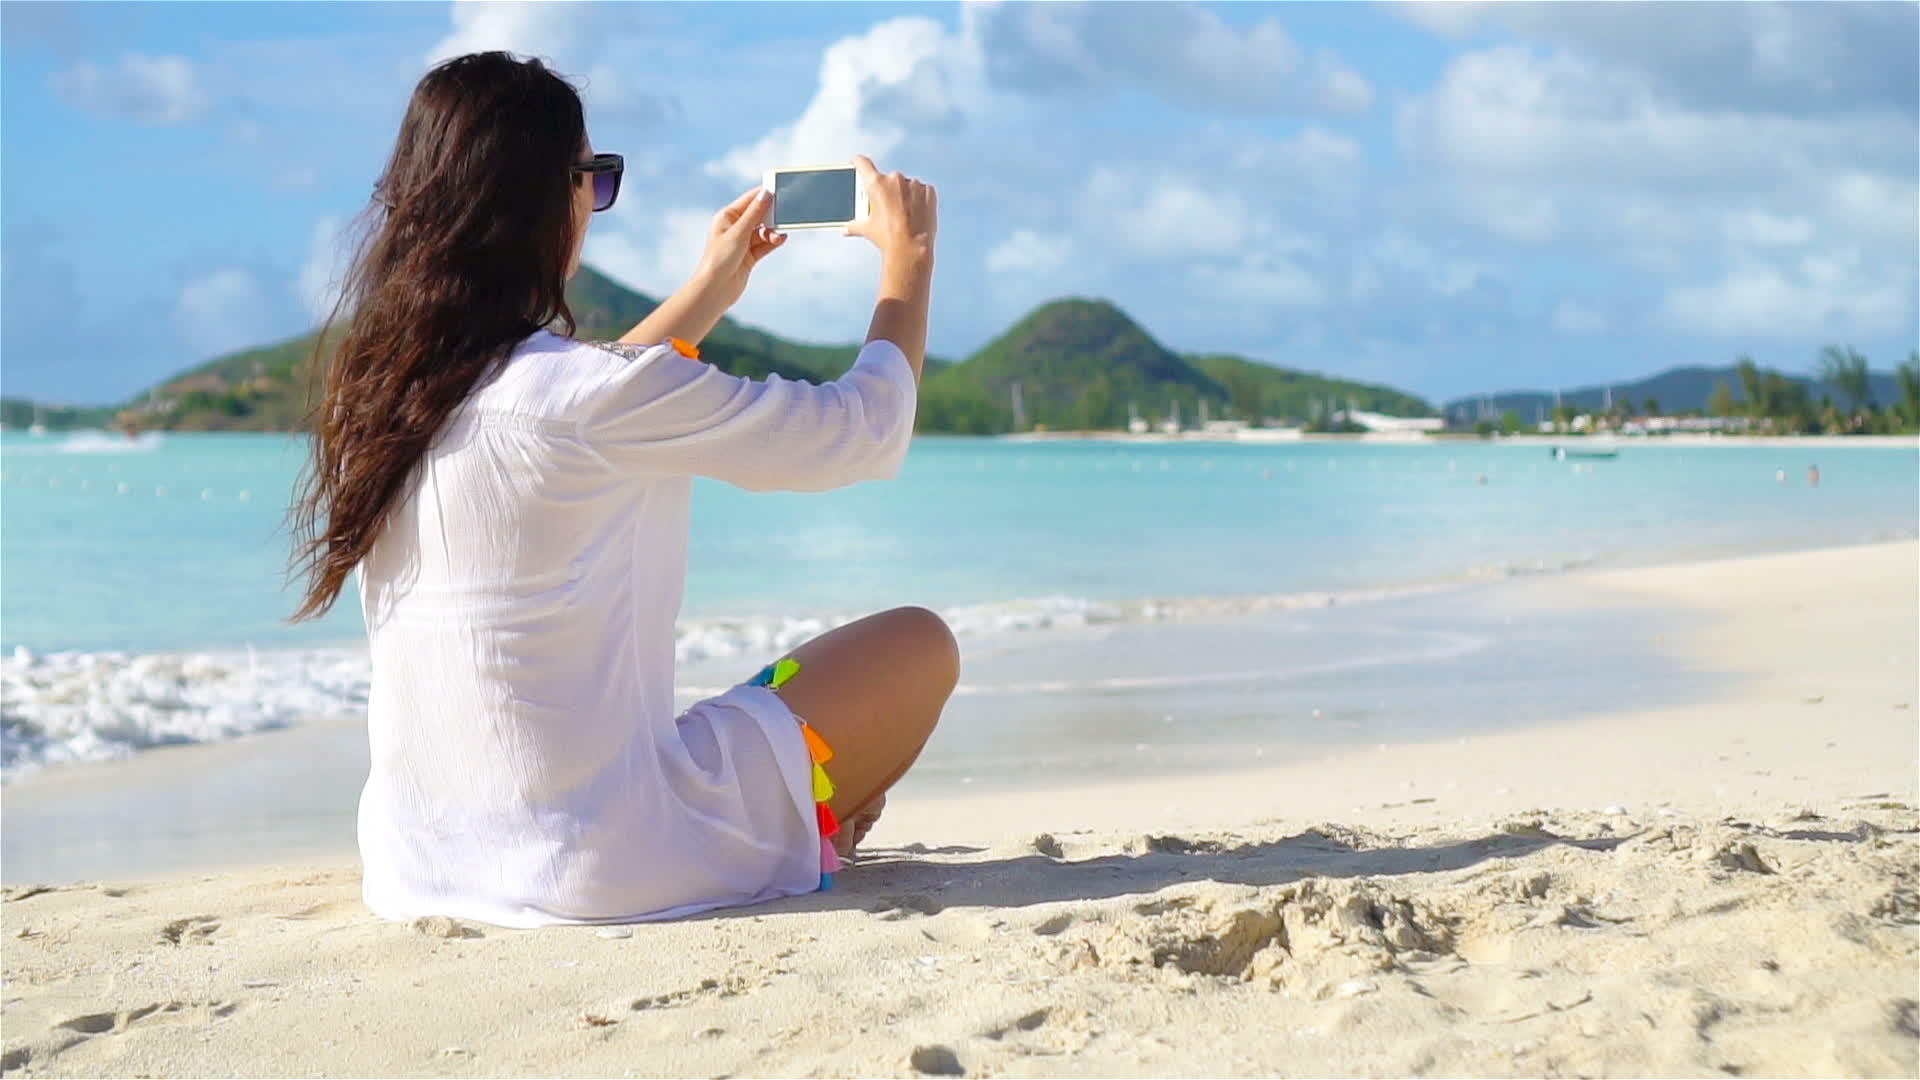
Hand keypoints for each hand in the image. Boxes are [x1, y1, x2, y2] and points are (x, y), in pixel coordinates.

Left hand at [694, 187, 785, 305]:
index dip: (764, 194)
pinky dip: (773, 241)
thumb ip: (755, 213)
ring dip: (773, 231)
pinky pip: (765, 244)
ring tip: (779, 235)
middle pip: (759, 215)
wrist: (716, 289)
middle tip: (785, 213)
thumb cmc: (720, 259)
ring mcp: (742, 242)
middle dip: (772, 215)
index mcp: (727, 217)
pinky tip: (780, 239)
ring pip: (763, 231)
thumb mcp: (739, 232)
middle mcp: (734, 228)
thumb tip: (766, 194)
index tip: (780, 189)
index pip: (749, 200)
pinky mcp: (749, 256)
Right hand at [846, 155, 935, 263]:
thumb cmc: (888, 237)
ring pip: (906, 185)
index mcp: (876, 184)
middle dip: (886, 190)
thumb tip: (846, 229)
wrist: (912, 249)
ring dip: (904, 194)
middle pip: (887, 179)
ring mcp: (913, 184)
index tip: (857, 163)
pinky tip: (916, 212)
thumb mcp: (867, 229)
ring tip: (903, 213)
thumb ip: (855, 225)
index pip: (862, 163)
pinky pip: (922, 190)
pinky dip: (919, 198)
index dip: (858, 162)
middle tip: (886, 207)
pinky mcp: (929, 191)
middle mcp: (895, 179)